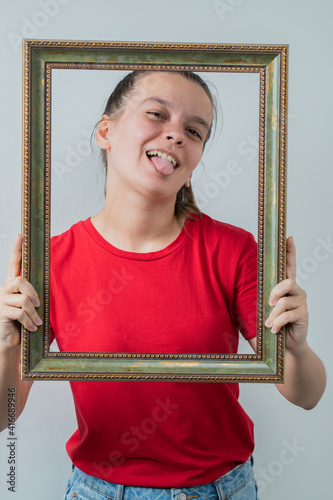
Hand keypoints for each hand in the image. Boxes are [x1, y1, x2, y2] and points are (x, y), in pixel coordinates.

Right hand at [0, 235, 41, 349]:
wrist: (13, 343)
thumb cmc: (25, 323)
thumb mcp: (33, 308)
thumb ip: (37, 297)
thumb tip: (51, 291)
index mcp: (13, 285)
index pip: (14, 263)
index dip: (17, 250)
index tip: (20, 235)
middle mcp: (5, 289)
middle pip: (20, 280)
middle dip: (32, 292)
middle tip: (39, 303)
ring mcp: (2, 300)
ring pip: (23, 299)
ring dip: (34, 313)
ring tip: (37, 322)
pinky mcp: (1, 312)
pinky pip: (20, 313)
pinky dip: (29, 321)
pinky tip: (32, 328)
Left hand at [265, 236, 308, 353]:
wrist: (286, 346)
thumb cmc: (275, 324)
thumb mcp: (268, 309)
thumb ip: (266, 298)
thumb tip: (253, 291)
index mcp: (287, 287)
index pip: (290, 266)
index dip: (290, 252)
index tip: (289, 237)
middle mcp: (297, 292)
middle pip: (287, 282)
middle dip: (275, 292)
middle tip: (269, 303)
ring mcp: (301, 303)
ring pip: (284, 301)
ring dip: (273, 314)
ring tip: (269, 323)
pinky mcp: (303, 315)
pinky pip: (287, 315)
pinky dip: (278, 323)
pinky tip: (274, 329)